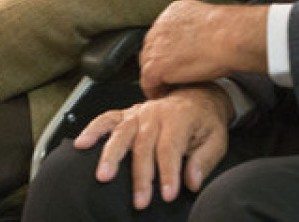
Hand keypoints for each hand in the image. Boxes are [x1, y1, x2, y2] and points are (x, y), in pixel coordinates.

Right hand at [74, 85, 232, 208]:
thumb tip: (192, 181)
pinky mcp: (126, 114)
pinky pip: (107, 119)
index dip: (168, 172)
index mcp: (180, 116)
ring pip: (122, 133)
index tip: (167, 195)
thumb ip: (203, 161)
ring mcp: (139, 112)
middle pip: (144, 144)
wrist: (197, 97)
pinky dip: (93, 130)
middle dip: (141, 175)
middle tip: (140, 201)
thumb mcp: (216, 140)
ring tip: (104, 176)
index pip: (170, 147)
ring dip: (111, 155)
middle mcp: (156, 112)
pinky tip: (82, 144)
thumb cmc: (205, 122)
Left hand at [139, 0, 267, 97]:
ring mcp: (155, 46)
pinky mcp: (155, 66)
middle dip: (161, 61)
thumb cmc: (231, 32)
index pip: (163, 33)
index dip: (169, 49)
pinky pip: (148, 83)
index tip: (176, 59)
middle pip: (152, 48)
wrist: (229, 36)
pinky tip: (163, 96)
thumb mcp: (211, 21)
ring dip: (158, 76)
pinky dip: (154, 91)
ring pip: (148, 64)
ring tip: (167, 88)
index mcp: (173, 12)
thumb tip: (205, 41)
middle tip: (171, 76)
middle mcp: (160, 26)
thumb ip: (199, 29)